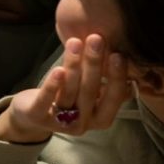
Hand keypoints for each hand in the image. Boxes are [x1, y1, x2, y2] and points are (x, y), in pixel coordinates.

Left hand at [0, 35, 132, 142]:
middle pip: (90, 92)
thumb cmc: (68, 99)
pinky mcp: (37, 117)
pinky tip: (57, 69)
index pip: (114, 98)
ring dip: (73, 65)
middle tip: (96, 39)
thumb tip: (131, 63)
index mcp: (101, 118)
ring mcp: (59, 123)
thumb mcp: (90, 94)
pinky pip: (45, 100)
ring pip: (69, 92)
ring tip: (75, 42)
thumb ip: (108, 84)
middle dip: (94, 64)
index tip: (118, 54)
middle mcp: (83, 124)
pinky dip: (52, 84)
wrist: (32, 116)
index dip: (117, 77)